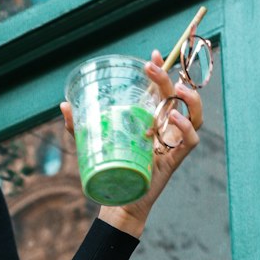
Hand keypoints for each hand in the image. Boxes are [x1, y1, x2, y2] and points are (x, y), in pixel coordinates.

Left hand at [59, 47, 203, 237]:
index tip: (152, 56)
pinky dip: (186, 128)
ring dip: (190, 100)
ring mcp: (173, 144)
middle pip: (178, 98)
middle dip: (167, 78)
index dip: (162, 71)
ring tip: (177, 90)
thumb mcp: (92, 146)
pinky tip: (174, 119)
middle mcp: (167, 130)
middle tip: (151, 68)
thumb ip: (79, 128)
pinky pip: (190, 141)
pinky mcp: (174, 160)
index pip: (163, 91)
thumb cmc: (111, 173)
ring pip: (195, 116)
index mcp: (152, 121)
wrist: (119, 204)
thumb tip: (64, 105)